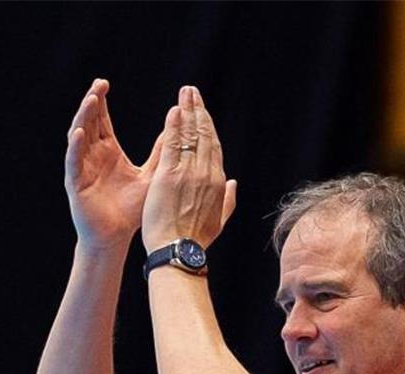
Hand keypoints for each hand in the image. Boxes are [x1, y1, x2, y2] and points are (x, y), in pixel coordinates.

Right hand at [64, 78, 160, 253]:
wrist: (118, 236)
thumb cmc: (132, 210)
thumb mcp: (151, 175)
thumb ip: (163, 153)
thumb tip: (177, 129)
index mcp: (108, 152)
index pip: (102, 121)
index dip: (100, 102)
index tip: (104, 82)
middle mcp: (92, 156)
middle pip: (88, 123)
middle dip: (91, 103)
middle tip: (98, 84)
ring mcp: (82, 167)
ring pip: (78, 137)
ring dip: (83, 118)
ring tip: (90, 100)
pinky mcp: (76, 183)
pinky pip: (74, 161)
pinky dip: (76, 146)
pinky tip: (79, 133)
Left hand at [141, 86, 237, 252]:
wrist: (178, 250)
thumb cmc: (196, 241)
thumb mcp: (219, 222)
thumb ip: (229, 200)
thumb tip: (235, 183)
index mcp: (219, 183)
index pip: (214, 149)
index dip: (209, 128)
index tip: (203, 114)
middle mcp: (206, 174)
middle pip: (205, 136)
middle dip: (199, 112)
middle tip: (192, 92)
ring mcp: (189, 173)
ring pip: (191, 136)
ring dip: (188, 111)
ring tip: (184, 94)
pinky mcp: (169, 175)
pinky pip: (173, 145)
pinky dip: (174, 126)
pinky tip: (175, 110)